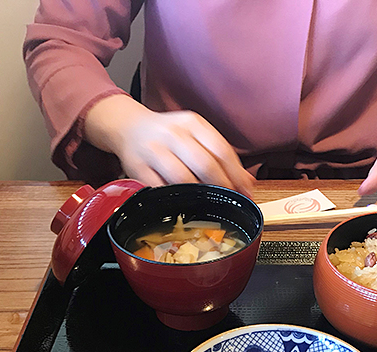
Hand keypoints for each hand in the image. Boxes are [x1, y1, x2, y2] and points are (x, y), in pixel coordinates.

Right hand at [84, 95, 254, 197]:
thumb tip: (247, 181)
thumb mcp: (195, 134)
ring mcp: (154, 150)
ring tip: (210, 202)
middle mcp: (173, 134)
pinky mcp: (138, 167)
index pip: (221, 149)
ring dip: (200, 195)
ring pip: (183, 179)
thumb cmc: (169, 135)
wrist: (129, 128)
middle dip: (222, 186)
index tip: (245, 190)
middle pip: (205, 164)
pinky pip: (161, 189)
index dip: (236, 173)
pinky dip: (176, 199)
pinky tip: (185, 203)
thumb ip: (220, 154)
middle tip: (230, 199)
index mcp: (192, 123)